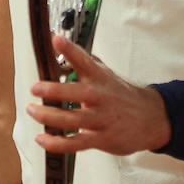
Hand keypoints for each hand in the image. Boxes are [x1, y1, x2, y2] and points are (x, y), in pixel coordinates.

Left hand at [27, 35, 170, 155]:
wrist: (151, 119)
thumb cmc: (122, 95)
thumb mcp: (108, 75)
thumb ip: (87, 63)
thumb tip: (62, 46)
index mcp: (100, 78)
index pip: (84, 60)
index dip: (69, 50)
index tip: (56, 39)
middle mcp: (100, 97)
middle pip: (75, 93)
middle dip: (53, 90)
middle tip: (34, 88)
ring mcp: (101, 119)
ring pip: (71, 119)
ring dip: (48, 116)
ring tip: (32, 110)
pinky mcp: (101, 139)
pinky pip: (75, 143)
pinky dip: (56, 143)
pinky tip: (42, 139)